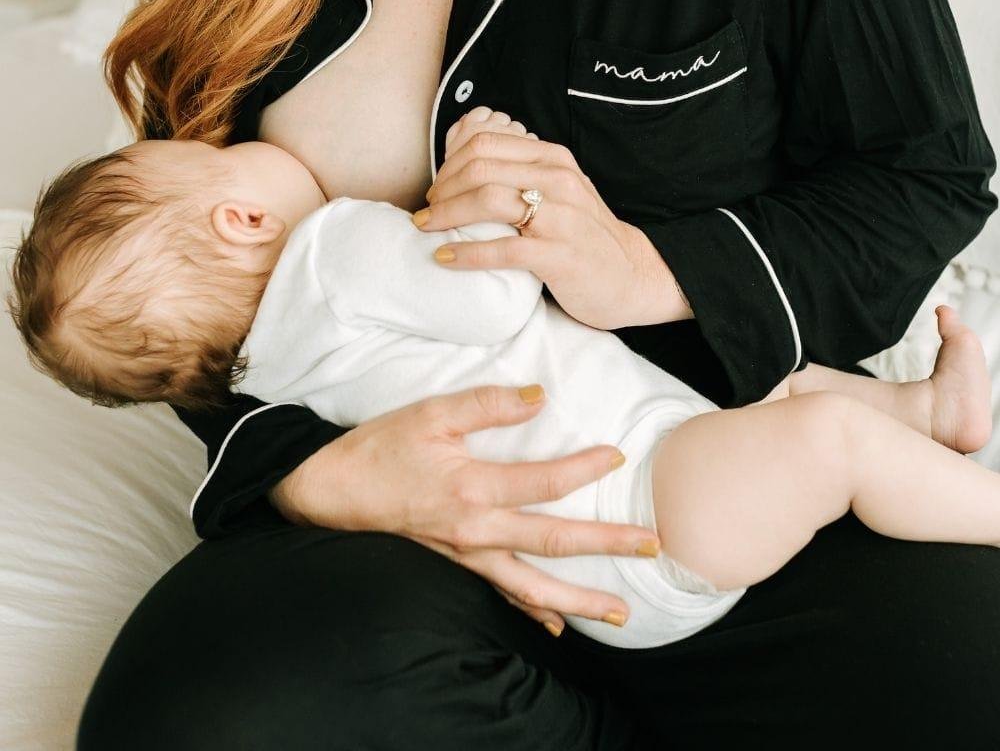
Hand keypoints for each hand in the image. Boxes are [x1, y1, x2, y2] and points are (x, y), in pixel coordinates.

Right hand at [268, 383, 661, 635]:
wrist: (330, 492)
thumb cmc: (380, 448)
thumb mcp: (430, 413)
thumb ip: (487, 403)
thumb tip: (539, 396)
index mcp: (472, 488)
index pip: (544, 482)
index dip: (584, 468)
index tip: (617, 457)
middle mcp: (476, 531)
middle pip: (554, 542)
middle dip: (607, 544)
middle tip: (651, 545)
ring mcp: (466, 556)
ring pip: (533, 585)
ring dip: (580, 599)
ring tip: (620, 612)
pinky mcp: (454, 567)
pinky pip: (500, 595)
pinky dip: (530, 611)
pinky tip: (555, 625)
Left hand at [414, 109, 692, 328]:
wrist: (632, 275)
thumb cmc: (582, 234)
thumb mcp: (557, 190)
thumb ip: (519, 171)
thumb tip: (463, 157)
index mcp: (553, 158)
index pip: (484, 144)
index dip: (449, 165)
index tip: (436, 189)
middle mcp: (558, 180)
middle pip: (479, 168)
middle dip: (442, 189)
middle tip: (426, 212)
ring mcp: (561, 217)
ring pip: (487, 201)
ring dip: (445, 215)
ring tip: (427, 229)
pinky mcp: (559, 255)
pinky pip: (502, 248)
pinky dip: (465, 253)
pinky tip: (445, 259)